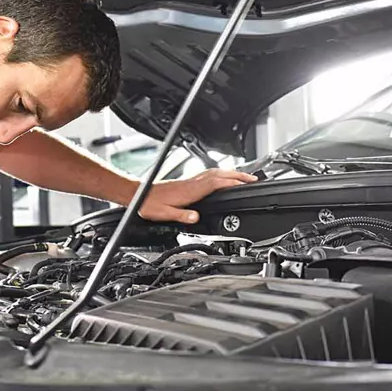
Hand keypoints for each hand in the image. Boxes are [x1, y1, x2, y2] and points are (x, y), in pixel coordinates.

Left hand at [136, 169, 257, 223]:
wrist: (138, 194)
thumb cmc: (150, 204)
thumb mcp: (165, 214)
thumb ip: (182, 216)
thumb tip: (196, 218)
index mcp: (190, 191)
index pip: (216, 183)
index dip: (232, 181)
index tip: (246, 182)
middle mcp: (192, 183)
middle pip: (219, 175)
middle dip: (237, 175)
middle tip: (253, 178)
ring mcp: (190, 181)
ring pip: (215, 173)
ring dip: (230, 173)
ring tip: (243, 177)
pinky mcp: (187, 182)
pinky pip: (209, 175)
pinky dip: (220, 175)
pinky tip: (222, 178)